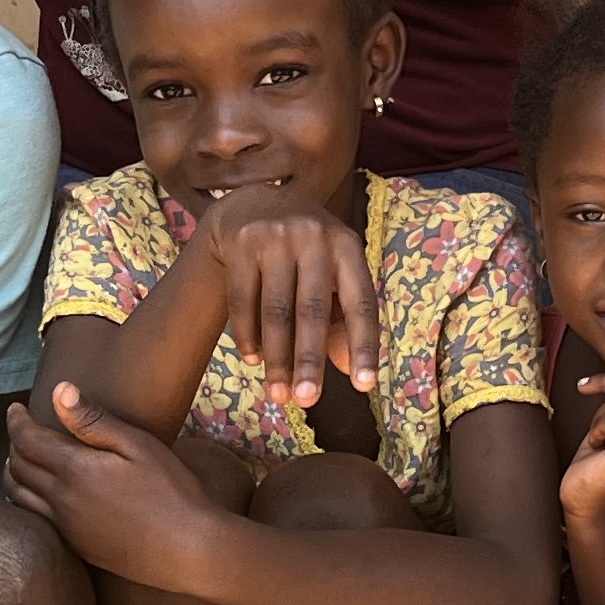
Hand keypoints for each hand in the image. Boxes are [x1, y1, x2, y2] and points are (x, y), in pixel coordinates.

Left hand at [3, 386, 218, 586]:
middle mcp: (61, 500)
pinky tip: (39, 496)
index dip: (16, 421)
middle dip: (14, 444)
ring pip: (19, 497)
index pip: (26, 440)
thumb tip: (59, 390)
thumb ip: (94, 420)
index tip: (15, 409)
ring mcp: (66, 527)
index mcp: (74, 470)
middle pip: (18, 468)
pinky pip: (35, 519)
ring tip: (21, 461)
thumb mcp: (138, 446)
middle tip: (21, 430)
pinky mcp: (76, 546)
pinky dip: (25, 500)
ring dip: (13, 474)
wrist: (188, 550)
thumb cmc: (171, 491)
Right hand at [182, 185, 379, 410]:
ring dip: (276, 358)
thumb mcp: (332, 276)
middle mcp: (315, 236)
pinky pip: (242, 300)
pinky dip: (247, 335)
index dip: (364, 346)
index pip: (361, 303)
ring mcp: (275, 236)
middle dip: (309, 360)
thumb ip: (343, 320)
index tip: (364, 386)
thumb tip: (351, 370)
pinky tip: (253, 360)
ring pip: (275, 310)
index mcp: (348, 247)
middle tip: (307, 401)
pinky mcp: (240, 242)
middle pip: (312, 310)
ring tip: (278, 394)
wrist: (253, 203)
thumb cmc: (305, 252)